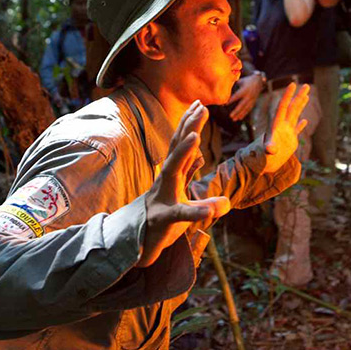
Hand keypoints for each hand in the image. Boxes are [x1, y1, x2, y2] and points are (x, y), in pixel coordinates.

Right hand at [139, 107, 228, 266]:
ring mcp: (163, 198)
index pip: (181, 146)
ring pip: (173, 172)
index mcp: (171, 176)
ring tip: (196, 136)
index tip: (199, 104)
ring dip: (184, 153)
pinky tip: (213, 209)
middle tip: (200, 107)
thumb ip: (195, 185)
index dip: (189, 124)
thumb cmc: (160, 218)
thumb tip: (213, 177)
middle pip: (177, 149)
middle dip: (188, 127)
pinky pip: (180, 214)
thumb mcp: (182, 200)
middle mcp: (165, 182)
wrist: (136, 245)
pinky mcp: (163, 220)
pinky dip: (196, 211)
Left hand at [227, 74, 263, 120]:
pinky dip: (244, 114)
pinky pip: (248, 109)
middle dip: (236, 111)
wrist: (259, 81)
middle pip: (241, 105)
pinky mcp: (253, 102)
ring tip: (234, 119)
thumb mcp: (241, 81)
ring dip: (239, 114)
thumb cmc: (247, 81)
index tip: (225, 104)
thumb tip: (225, 88)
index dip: (231, 100)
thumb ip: (234, 85)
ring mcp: (251, 100)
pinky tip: (240, 118)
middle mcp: (248, 96)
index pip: (237, 96)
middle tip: (231, 116)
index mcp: (244, 90)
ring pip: (245, 109)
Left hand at [263, 82, 309, 171]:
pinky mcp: (290, 140)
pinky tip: (305, 120)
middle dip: (299, 96)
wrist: (265, 165)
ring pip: (295, 115)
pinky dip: (301, 124)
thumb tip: (271, 149)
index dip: (288, 95)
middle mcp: (282, 126)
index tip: (292, 84)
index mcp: (277, 125)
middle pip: (292, 107)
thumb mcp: (267, 152)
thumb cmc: (265, 158)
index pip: (283, 106)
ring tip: (306, 95)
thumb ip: (270, 148)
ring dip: (301, 105)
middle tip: (307, 85)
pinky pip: (297, 129)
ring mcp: (287, 132)